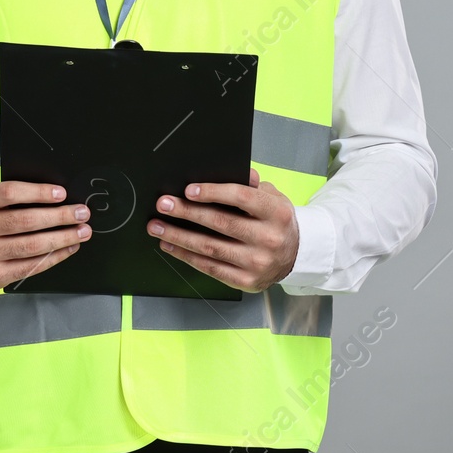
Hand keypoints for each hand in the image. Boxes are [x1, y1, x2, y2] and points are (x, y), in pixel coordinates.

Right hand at [0, 181, 91, 290]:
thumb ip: (12, 198)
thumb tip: (56, 197)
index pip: (10, 193)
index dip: (38, 193)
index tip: (62, 194)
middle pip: (26, 221)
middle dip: (60, 216)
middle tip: (81, 213)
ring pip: (32, 246)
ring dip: (63, 238)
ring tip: (81, 231)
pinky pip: (31, 266)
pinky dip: (54, 257)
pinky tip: (68, 248)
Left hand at [147, 168, 298, 291]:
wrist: (294, 255)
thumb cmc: (276, 222)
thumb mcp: (273, 198)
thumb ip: (253, 186)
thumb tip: (238, 172)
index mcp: (276, 213)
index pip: (241, 198)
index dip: (213, 192)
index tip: (189, 190)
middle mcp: (268, 238)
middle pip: (221, 223)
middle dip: (187, 213)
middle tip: (164, 205)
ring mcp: (257, 262)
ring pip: (210, 248)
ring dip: (179, 236)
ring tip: (158, 226)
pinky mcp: (246, 280)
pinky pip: (210, 267)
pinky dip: (187, 256)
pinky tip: (171, 245)